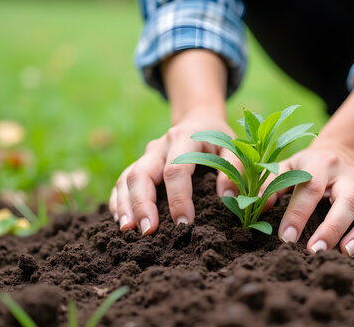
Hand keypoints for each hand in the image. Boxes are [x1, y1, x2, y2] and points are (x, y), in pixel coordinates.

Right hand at [108, 111, 239, 234]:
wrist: (199, 120)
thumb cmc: (219, 139)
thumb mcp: (235, 147)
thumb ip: (236, 170)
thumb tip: (228, 198)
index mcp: (184, 138)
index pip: (176, 170)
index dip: (178, 198)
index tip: (184, 223)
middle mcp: (159, 147)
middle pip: (141, 174)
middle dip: (142, 204)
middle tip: (148, 232)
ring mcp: (145, 156)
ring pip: (126, 179)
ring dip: (125, 206)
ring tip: (129, 232)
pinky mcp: (139, 165)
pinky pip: (121, 184)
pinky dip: (117, 203)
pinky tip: (122, 223)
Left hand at [273, 141, 353, 259]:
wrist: (335, 155)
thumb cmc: (302, 168)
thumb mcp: (283, 166)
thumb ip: (267, 183)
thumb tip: (257, 206)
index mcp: (321, 163)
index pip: (311, 188)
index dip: (298, 214)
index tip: (286, 238)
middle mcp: (348, 175)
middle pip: (349, 200)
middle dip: (333, 227)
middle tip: (316, 251)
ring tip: (347, 254)